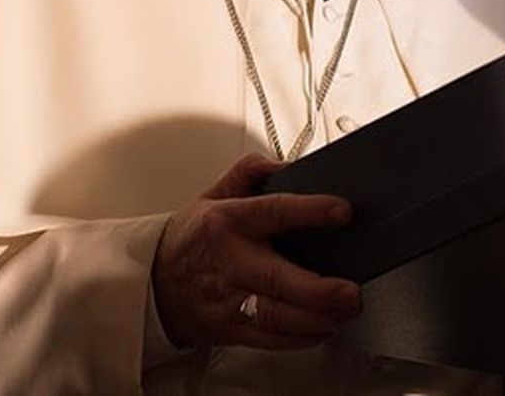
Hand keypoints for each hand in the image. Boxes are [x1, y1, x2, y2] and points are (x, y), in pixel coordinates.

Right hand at [150, 153, 361, 349]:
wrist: (153, 283)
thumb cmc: (192, 238)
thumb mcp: (214, 194)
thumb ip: (251, 172)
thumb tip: (285, 165)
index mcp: (227, 222)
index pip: (274, 211)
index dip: (310, 211)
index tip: (342, 211)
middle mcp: (230, 262)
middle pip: (276, 278)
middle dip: (319, 289)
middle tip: (350, 289)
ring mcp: (228, 300)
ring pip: (276, 316)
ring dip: (317, 318)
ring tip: (345, 309)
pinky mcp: (229, 328)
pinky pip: (270, 339)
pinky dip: (301, 338)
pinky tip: (324, 327)